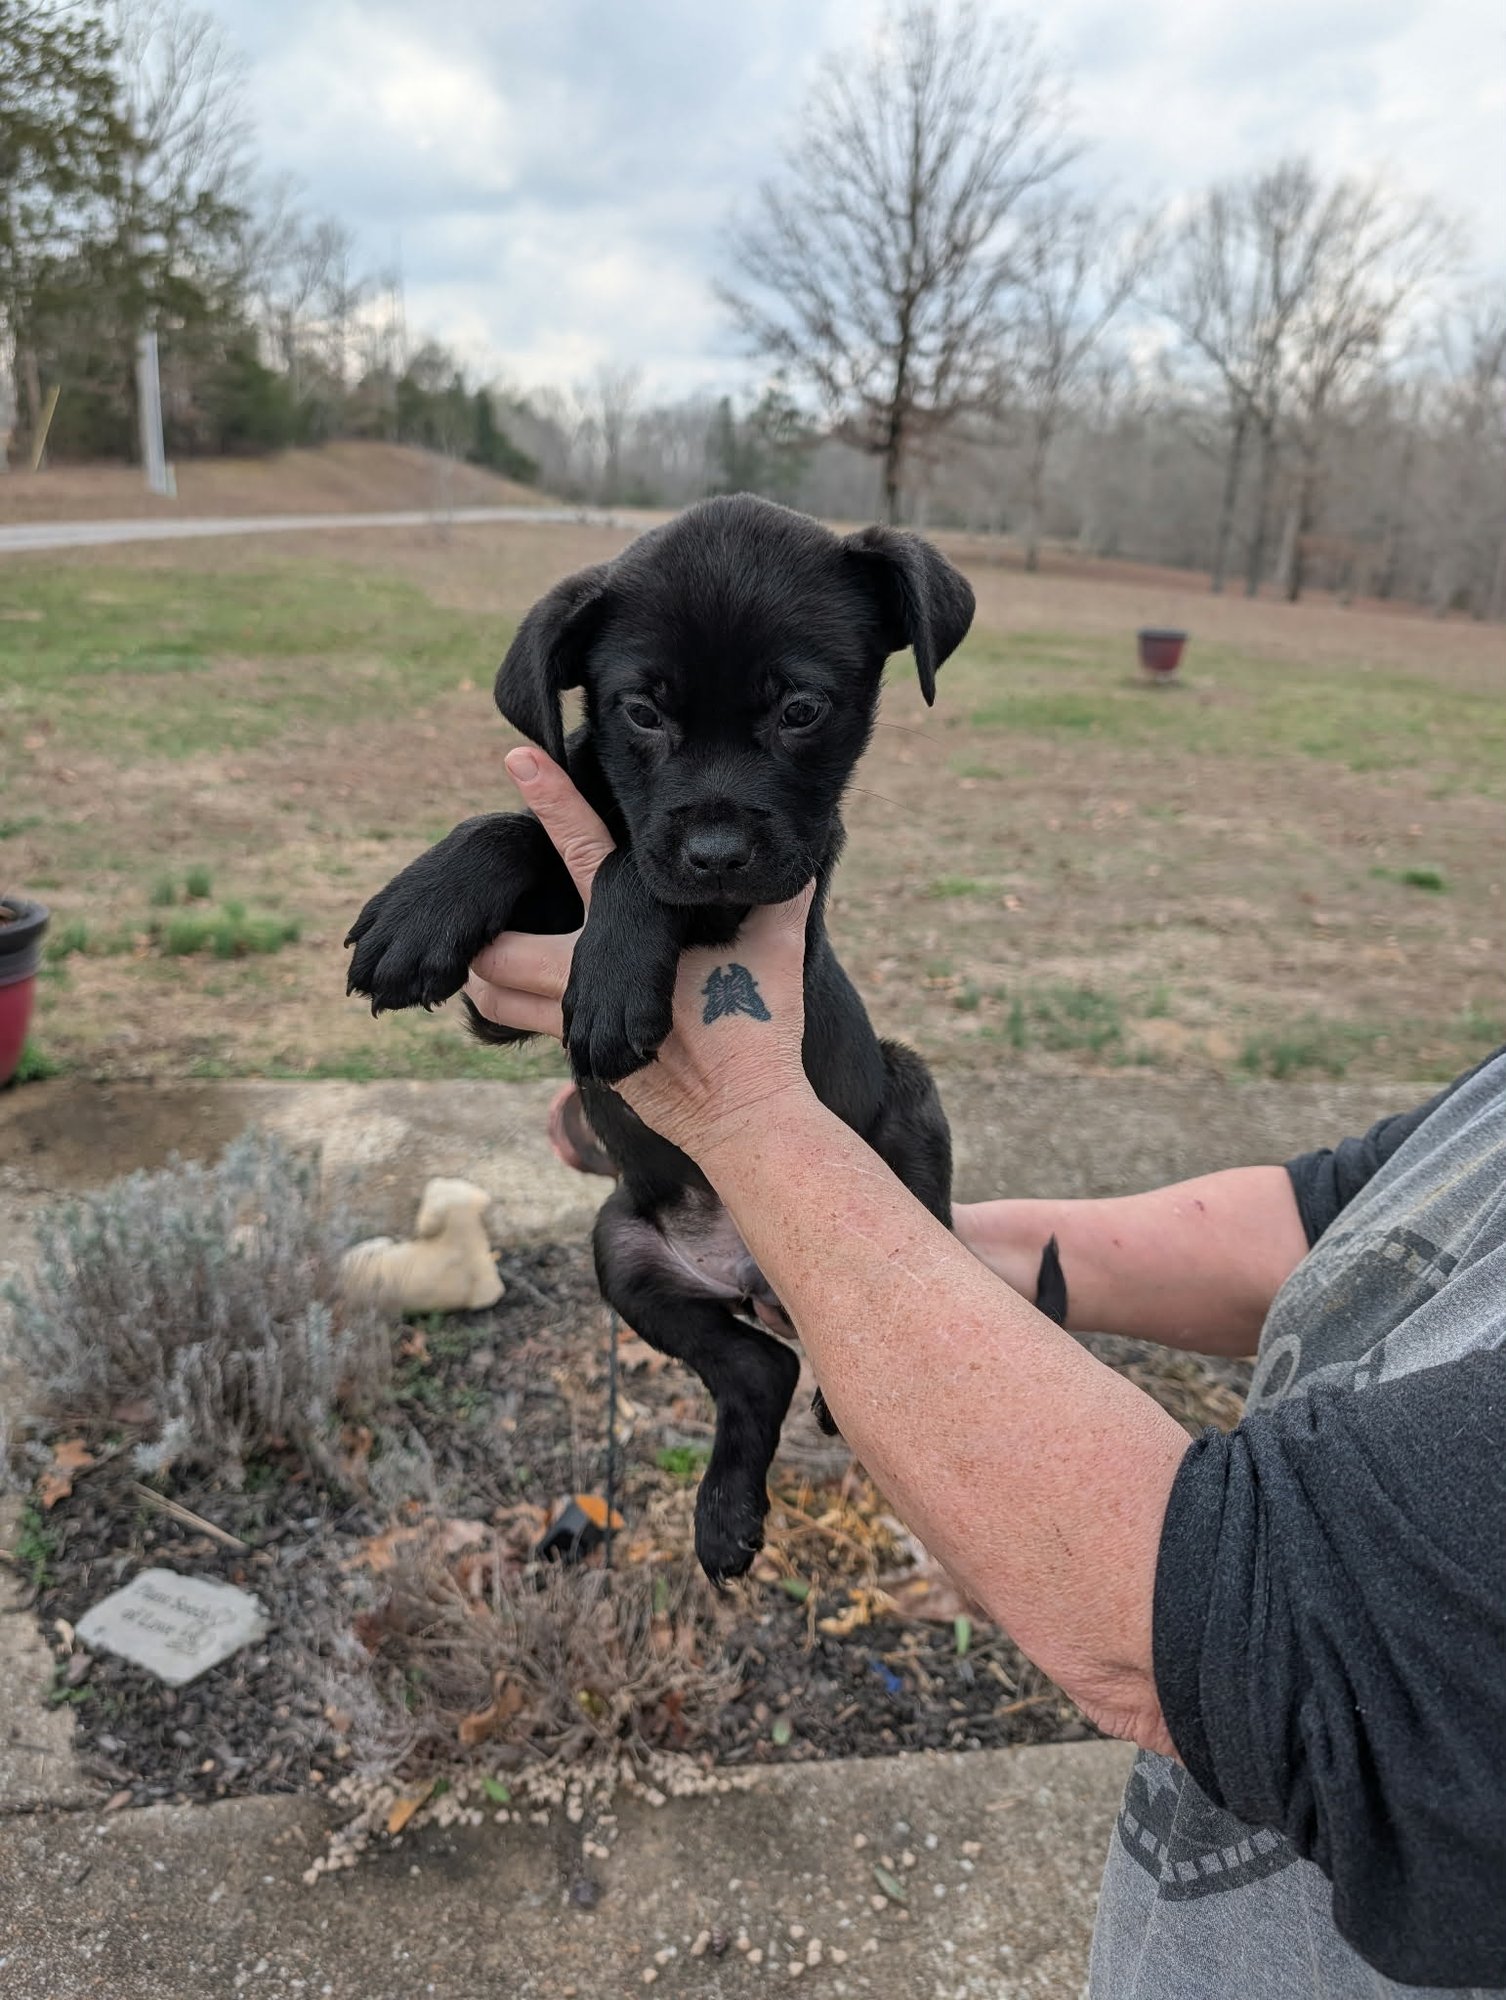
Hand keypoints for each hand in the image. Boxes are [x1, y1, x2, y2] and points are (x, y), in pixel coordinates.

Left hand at [466, 749, 817, 1160]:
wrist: (743, 1113)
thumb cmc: (759, 1031)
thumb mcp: (777, 954)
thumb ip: (783, 899)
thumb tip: (810, 854)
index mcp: (633, 926)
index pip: (582, 849)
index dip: (552, 800)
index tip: (519, 758)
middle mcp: (591, 970)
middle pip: (501, 943)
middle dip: (484, 934)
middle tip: (485, 926)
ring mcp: (577, 1020)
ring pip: (496, 993)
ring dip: (488, 979)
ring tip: (489, 967)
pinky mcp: (576, 1059)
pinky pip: (525, 1030)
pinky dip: (514, 1016)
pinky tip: (523, 1007)